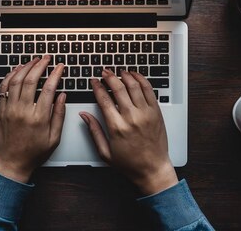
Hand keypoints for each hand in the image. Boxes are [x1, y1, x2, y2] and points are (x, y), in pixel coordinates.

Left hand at [0, 56, 66, 182]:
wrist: (11, 164)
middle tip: (46, 58)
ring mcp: (10, 109)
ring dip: (25, 67)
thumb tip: (62, 96)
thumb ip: (59, 116)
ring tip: (33, 61)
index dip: (55, 74)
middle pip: (31, 80)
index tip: (59, 67)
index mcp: (39, 118)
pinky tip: (17, 70)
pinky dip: (10, 76)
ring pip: (16, 81)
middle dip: (40, 65)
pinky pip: (3, 88)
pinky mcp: (1, 110)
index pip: (49, 88)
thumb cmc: (33, 153)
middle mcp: (23, 111)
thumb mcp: (54, 138)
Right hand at [79, 69, 177, 195]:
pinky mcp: (156, 113)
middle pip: (118, 88)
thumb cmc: (129, 163)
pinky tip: (135, 76)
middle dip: (109, 76)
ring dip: (125, 75)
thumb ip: (94, 131)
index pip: (104, 99)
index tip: (94, 81)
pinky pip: (149, 90)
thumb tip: (84, 115)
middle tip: (105, 72)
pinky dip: (142, 80)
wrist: (153, 169)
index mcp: (117, 127)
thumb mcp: (105, 152)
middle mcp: (132, 118)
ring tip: (119, 71)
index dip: (97, 87)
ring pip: (134, 86)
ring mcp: (146, 114)